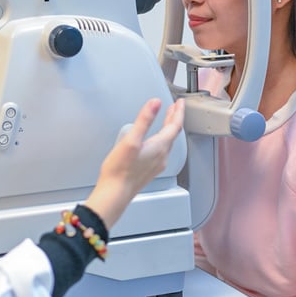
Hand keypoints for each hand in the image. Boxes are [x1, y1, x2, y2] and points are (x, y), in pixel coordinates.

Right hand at [83, 97, 184, 228]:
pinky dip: (161, 140)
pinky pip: (161, 151)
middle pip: (173, 134)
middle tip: (175, 108)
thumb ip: (144, 120)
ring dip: (168, 129)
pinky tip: (154, 141)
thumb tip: (155, 104)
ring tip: (166, 121)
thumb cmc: (120, 170)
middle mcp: (162, 156)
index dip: (179, 112)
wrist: (115, 193)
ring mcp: (156, 164)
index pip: (175, 125)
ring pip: (167, 143)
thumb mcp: (131, 139)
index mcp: (160, 147)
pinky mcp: (149, 170)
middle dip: (174, 119)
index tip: (180, 103)